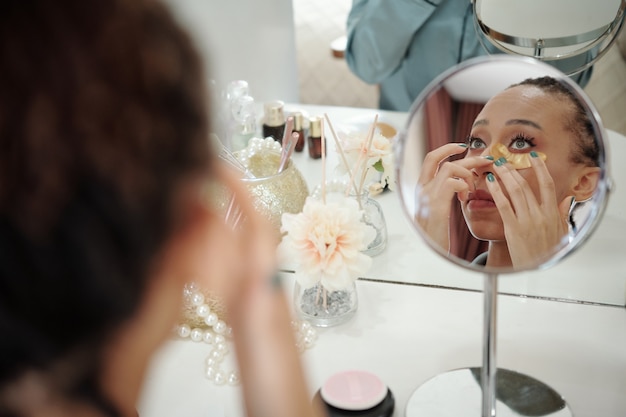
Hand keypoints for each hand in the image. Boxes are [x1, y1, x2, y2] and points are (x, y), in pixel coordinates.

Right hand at [416, 143, 492, 251]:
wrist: (427, 252)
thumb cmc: (435, 232)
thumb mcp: (436, 209)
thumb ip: (443, 194)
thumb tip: (459, 183)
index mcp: (421, 187)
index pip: (431, 158)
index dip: (446, 148)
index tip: (462, 146)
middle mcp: (421, 187)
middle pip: (439, 158)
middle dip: (463, 155)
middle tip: (485, 159)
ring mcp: (427, 195)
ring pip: (450, 168)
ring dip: (467, 174)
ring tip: (473, 188)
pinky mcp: (436, 205)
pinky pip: (453, 183)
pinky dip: (464, 186)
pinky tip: (466, 198)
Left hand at [487, 154, 571, 268]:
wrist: (536, 270)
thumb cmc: (545, 252)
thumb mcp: (560, 232)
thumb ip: (561, 213)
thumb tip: (566, 198)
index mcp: (551, 213)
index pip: (547, 184)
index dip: (540, 168)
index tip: (533, 157)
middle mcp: (540, 215)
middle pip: (526, 185)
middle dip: (514, 170)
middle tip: (504, 160)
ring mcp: (526, 221)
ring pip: (515, 191)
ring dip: (504, 176)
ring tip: (495, 166)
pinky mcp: (513, 229)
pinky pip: (503, 205)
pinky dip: (496, 191)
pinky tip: (489, 182)